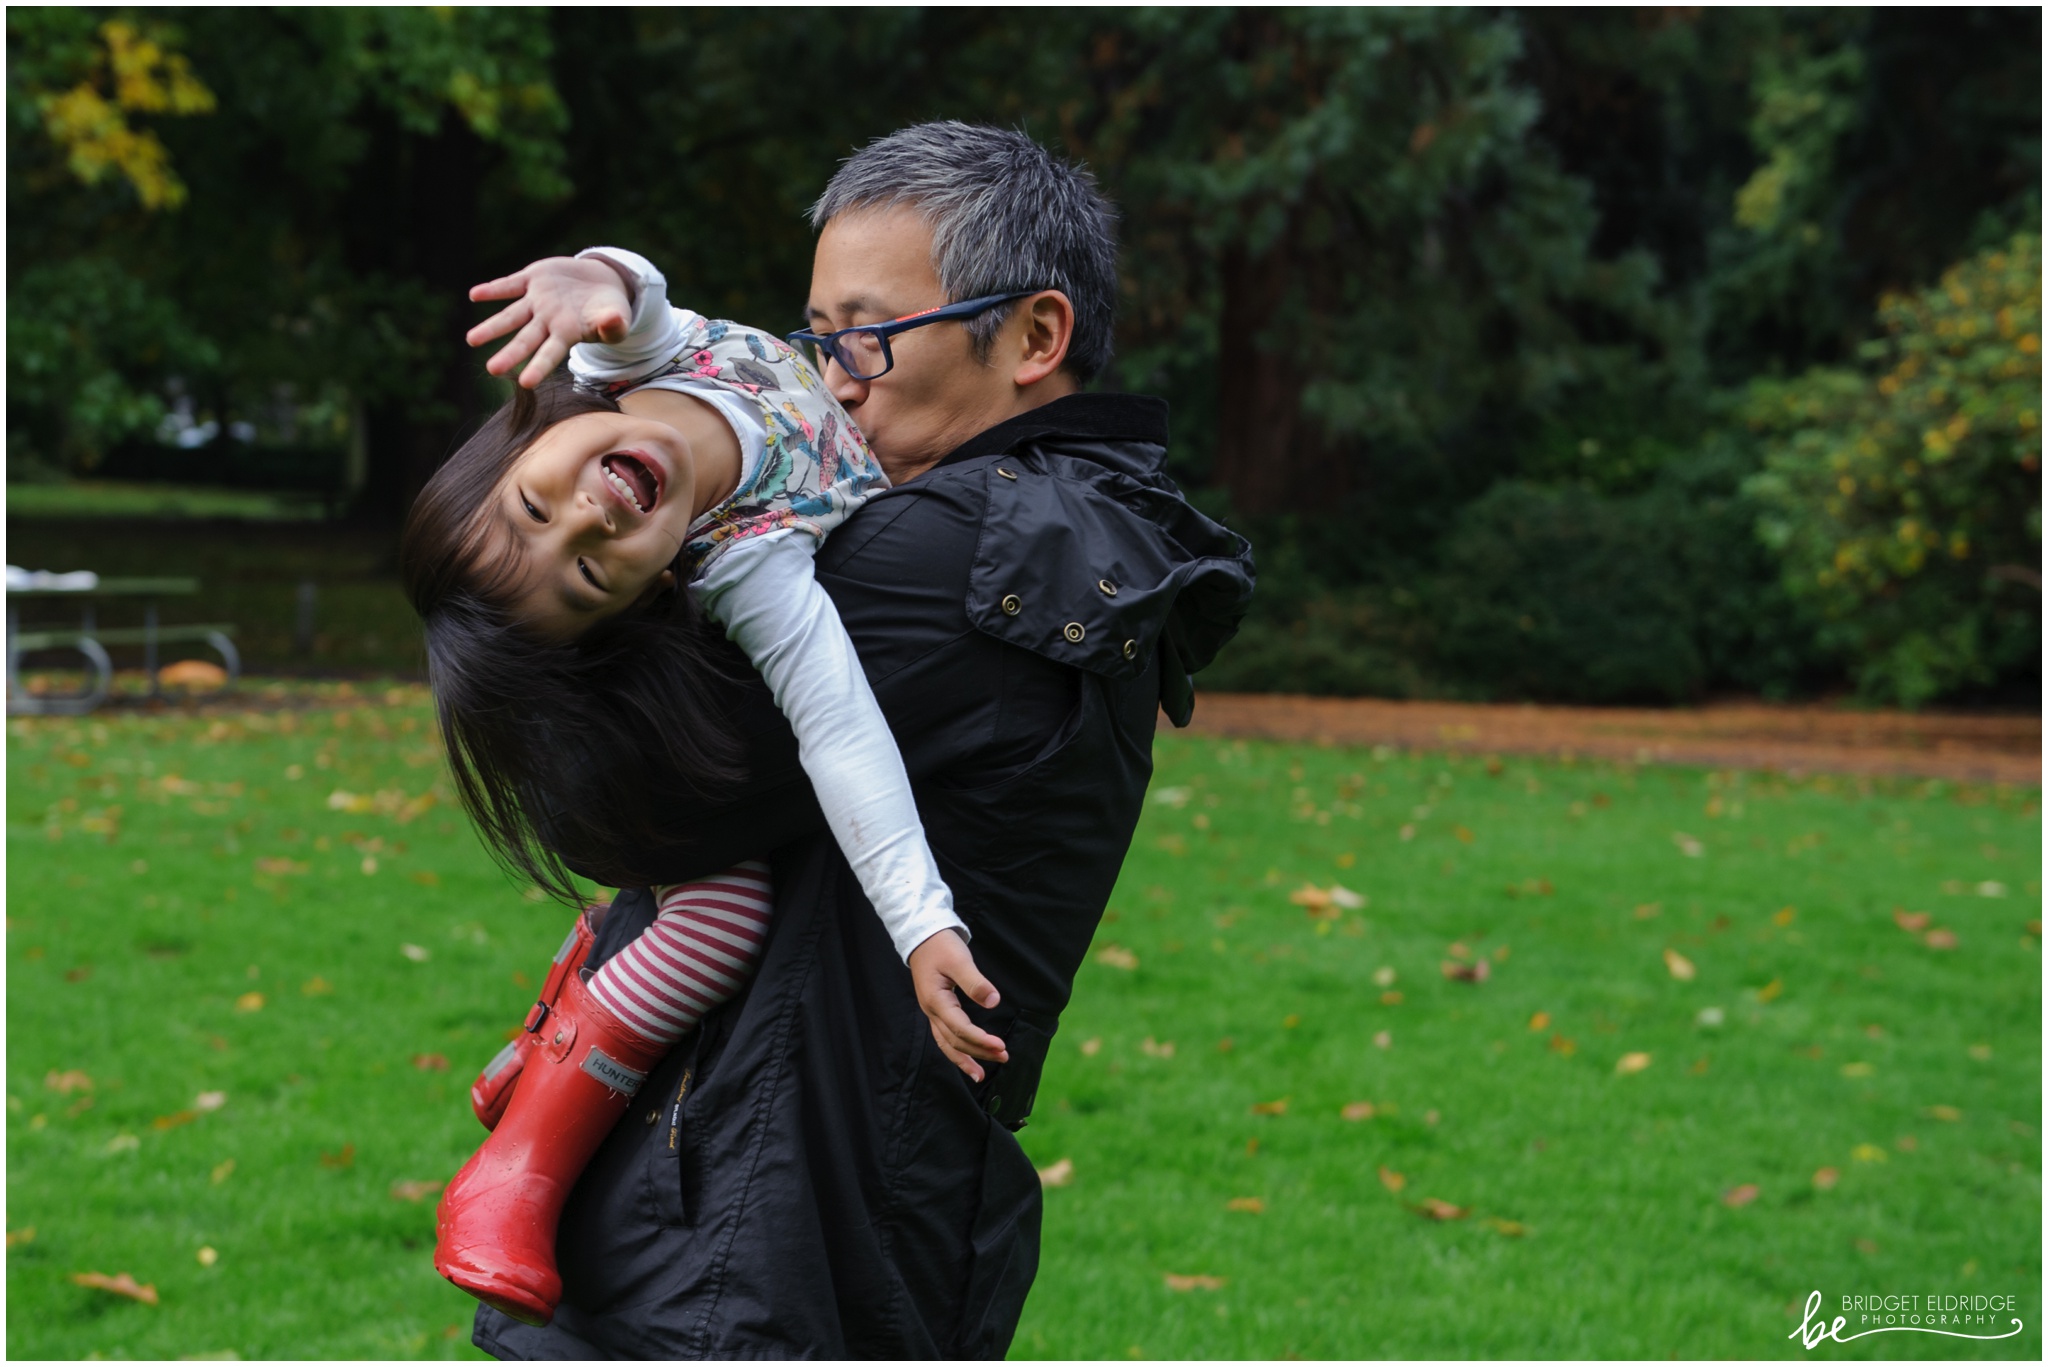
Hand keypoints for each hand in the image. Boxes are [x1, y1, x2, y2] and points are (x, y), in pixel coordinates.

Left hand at [465, 254, 636, 388]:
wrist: (601, 282)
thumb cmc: (609, 310)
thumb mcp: (617, 317)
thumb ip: (614, 324)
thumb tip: (615, 321)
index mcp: (566, 334)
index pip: (550, 354)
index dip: (539, 367)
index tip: (526, 383)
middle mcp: (547, 321)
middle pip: (526, 340)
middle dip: (510, 354)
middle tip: (492, 369)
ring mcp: (537, 300)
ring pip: (511, 316)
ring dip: (492, 327)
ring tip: (471, 340)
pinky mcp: (532, 279)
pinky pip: (510, 285)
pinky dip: (494, 289)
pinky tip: (475, 295)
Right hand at [908, 928, 1007, 1082]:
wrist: (922, 937)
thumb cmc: (941, 946)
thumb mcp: (960, 960)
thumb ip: (975, 982)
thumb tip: (994, 1002)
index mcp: (936, 1001)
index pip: (961, 1028)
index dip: (981, 1040)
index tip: (1001, 1046)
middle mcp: (931, 1011)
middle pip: (955, 1040)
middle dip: (979, 1052)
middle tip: (1004, 1057)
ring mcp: (932, 1012)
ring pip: (947, 1044)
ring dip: (966, 1058)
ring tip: (981, 1075)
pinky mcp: (936, 1010)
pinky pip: (945, 1037)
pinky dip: (957, 1051)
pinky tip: (968, 1059)